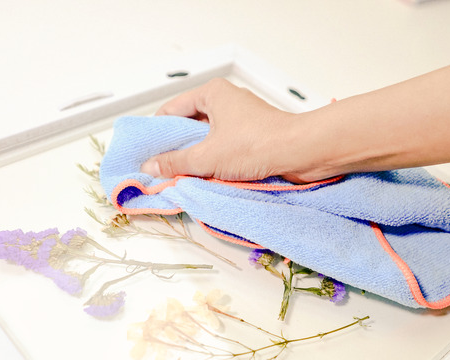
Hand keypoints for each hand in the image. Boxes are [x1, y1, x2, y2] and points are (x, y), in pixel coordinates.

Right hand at [142, 78, 301, 180]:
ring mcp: (241, 119)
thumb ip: (176, 162)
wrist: (302, 152)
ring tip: (183, 175)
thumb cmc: (258, 144)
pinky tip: (207, 176)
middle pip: (189, 124)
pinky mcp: (253, 135)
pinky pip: (224, 147)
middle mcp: (226, 101)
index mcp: (212, 94)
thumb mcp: (208, 157)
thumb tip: (152, 167)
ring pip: (208, 138)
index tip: (148, 153)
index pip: (171, 110)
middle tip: (162, 168)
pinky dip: (215, 160)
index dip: (158, 133)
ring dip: (197, 157)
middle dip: (177, 147)